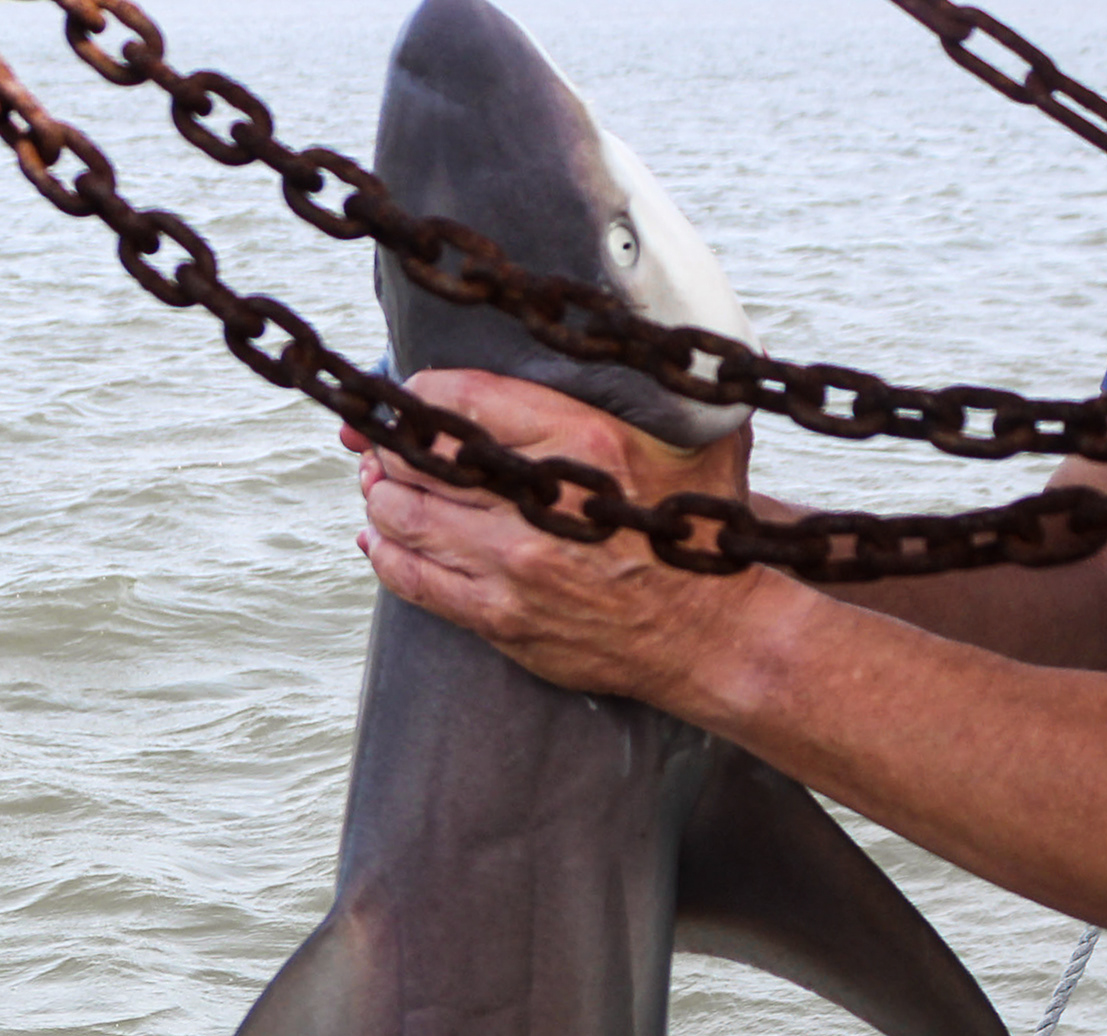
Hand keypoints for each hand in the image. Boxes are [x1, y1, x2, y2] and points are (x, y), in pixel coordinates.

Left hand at [348, 370, 764, 705]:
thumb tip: (724, 328)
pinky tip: (384, 539)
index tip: (408, 395)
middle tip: (383, 443)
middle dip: (391, 446)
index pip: (460, 395)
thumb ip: (680, 388)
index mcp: (584, 439)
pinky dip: (387, 554)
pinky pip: (413, 578)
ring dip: (382, 497)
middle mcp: (540, 500)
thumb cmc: (699, 538)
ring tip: (384, 487)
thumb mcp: (705, 445)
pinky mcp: (502, 617)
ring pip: (402, 514)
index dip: (418, 392)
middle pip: (419, 455)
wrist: (712, 636)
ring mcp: (515, 563)